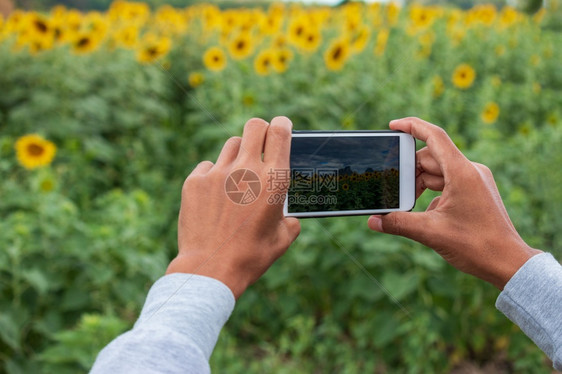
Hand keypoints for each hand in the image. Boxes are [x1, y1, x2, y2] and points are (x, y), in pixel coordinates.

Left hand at [166, 117, 300, 298]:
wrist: (210, 269)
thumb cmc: (250, 257)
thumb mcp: (282, 240)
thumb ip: (290, 221)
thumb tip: (288, 216)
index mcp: (274, 180)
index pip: (280, 131)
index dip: (282, 125)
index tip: (281, 127)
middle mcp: (247, 170)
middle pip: (254, 126)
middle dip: (260, 130)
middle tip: (260, 144)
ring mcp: (218, 173)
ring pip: (231, 144)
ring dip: (238, 155)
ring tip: (237, 177)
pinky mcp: (195, 182)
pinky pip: (208, 166)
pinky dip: (214, 175)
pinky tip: (215, 195)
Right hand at [368, 117, 540, 289]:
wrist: (508, 263)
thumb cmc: (477, 246)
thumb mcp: (431, 233)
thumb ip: (398, 223)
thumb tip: (373, 221)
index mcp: (462, 173)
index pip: (434, 137)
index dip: (412, 126)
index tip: (392, 125)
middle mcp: (470, 171)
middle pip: (430, 159)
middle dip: (408, 172)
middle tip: (390, 188)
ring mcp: (474, 181)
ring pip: (438, 173)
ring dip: (418, 185)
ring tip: (405, 205)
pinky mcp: (475, 191)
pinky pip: (447, 184)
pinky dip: (431, 193)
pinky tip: (422, 212)